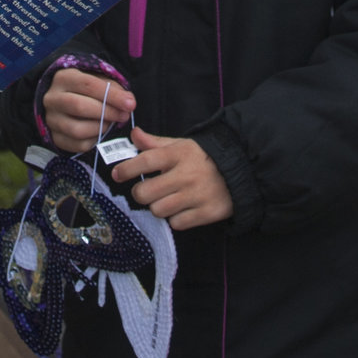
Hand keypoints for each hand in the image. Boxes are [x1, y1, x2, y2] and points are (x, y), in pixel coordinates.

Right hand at [43, 68, 134, 153]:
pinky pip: (77, 144)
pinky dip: (94, 140)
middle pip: (79, 107)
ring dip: (100, 128)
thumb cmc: (85, 89)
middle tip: (124, 115)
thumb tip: (128, 102)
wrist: (62, 100)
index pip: (88, 85)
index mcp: (63, 78)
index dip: (112, 95)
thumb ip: (113, 88)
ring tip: (111, 123)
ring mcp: (51, 119)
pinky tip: (101, 132)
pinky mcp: (54, 137)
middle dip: (107, 112)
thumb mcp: (97, 80)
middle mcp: (52, 98)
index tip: (130, 103)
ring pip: (77, 130)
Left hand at [109, 128, 232, 230]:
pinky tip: (182, 208)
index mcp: (178, 155)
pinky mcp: (206, 213)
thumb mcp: (181, 145)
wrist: (240, 171)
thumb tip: (134, 135)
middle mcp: (186, 175)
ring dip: (158, 207)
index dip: (126, 169)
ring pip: (158, 210)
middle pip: (145, 193)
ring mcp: (196, 195)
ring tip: (167, 199)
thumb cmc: (203, 158)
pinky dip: (176, 218)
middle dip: (141, 193)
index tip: (117, 174)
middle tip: (146, 190)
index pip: (145, 161)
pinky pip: (177, 223)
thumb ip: (155, 143)